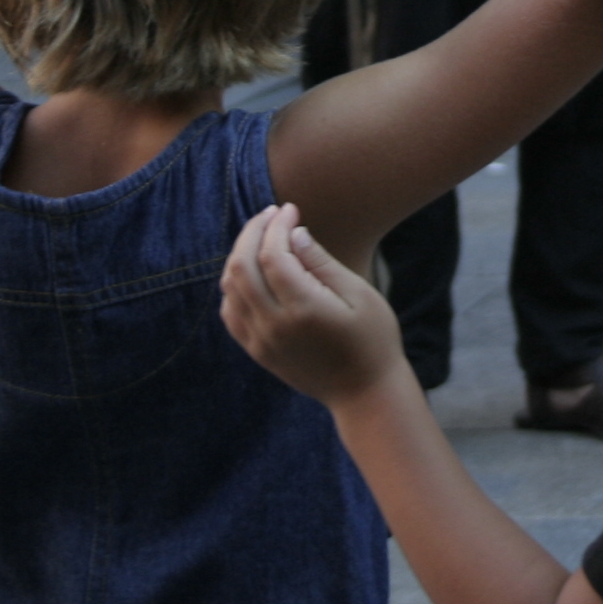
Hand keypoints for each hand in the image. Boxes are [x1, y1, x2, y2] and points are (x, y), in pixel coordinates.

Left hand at [219, 203, 407, 408]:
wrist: (364, 393)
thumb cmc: (373, 340)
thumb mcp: (359, 295)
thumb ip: (322, 263)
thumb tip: (294, 234)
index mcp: (302, 309)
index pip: (272, 255)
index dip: (277, 225)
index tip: (291, 209)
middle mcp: (273, 326)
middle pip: (240, 267)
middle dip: (253, 232)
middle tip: (272, 214)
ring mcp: (260, 341)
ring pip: (229, 288)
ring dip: (240, 256)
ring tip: (263, 238)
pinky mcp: (257, 352)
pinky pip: (230, 312)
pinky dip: (234, 286)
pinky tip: (254, 273)